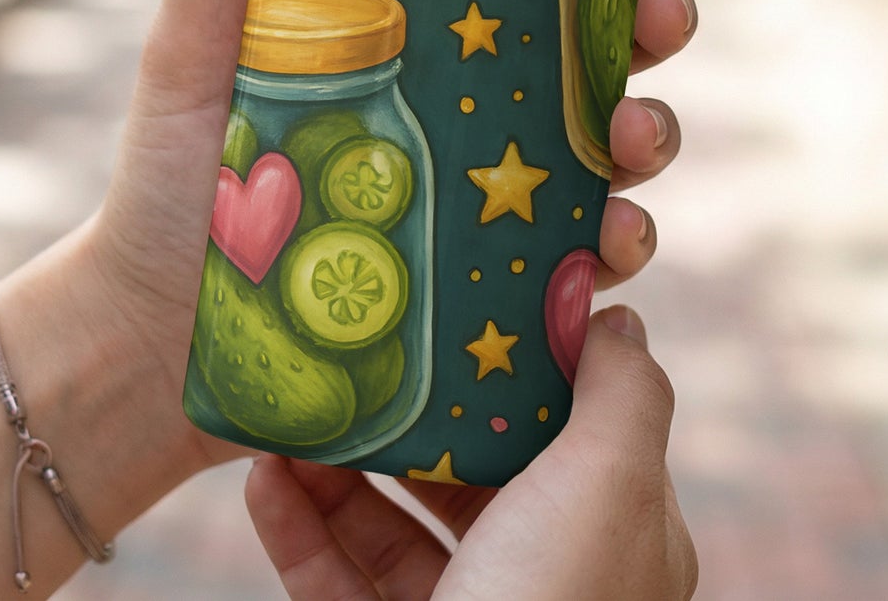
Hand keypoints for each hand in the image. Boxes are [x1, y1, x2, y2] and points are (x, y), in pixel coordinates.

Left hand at [77, 0, 702, 470]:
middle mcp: (476, 102)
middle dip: (658, 15)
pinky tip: (608, 245)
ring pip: (618, 147)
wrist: (156, 342)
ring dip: (653, 129)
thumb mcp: (194, 46)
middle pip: (604, 42)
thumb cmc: (173, 178)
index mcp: (425, 27)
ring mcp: (493, 194)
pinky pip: (587, 267)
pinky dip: (620, 250)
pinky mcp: (496, 289)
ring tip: (632, 136)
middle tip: (658, 10)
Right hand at [243, 306, 696, 599]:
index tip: (459, 312)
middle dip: (408, 414)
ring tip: (294, 412)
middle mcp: (544, 579)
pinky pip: (335, 585)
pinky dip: (298, 530)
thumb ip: (624, 394)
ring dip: (336, 467)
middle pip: (469, 474)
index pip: (570, 432)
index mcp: (615, 538)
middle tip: (357, 355)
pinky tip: (263, 478)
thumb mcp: (611, 484)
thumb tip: (618, 318)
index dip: (518, 371)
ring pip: (393, 530)